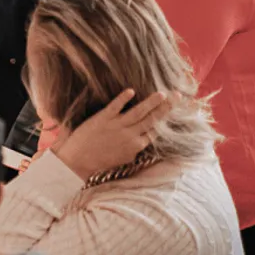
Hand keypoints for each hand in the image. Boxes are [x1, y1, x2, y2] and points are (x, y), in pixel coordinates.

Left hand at [52, 89, 171, 178]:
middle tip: (179, 96)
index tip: (176, 111)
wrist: (76, 163)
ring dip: (151, 102)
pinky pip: (115, 106)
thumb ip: (133, 150)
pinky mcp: (102, 119)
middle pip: (152, 119)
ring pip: (138, 112)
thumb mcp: (122, 160)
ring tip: (162, 93)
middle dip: (167, 108)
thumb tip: (142, 143)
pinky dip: (122, 98)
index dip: (167, 121)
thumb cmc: (98, 164)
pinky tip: (131, 90)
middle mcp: (130, 135)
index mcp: (136, 146)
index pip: (156, 130)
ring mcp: (117, 126)